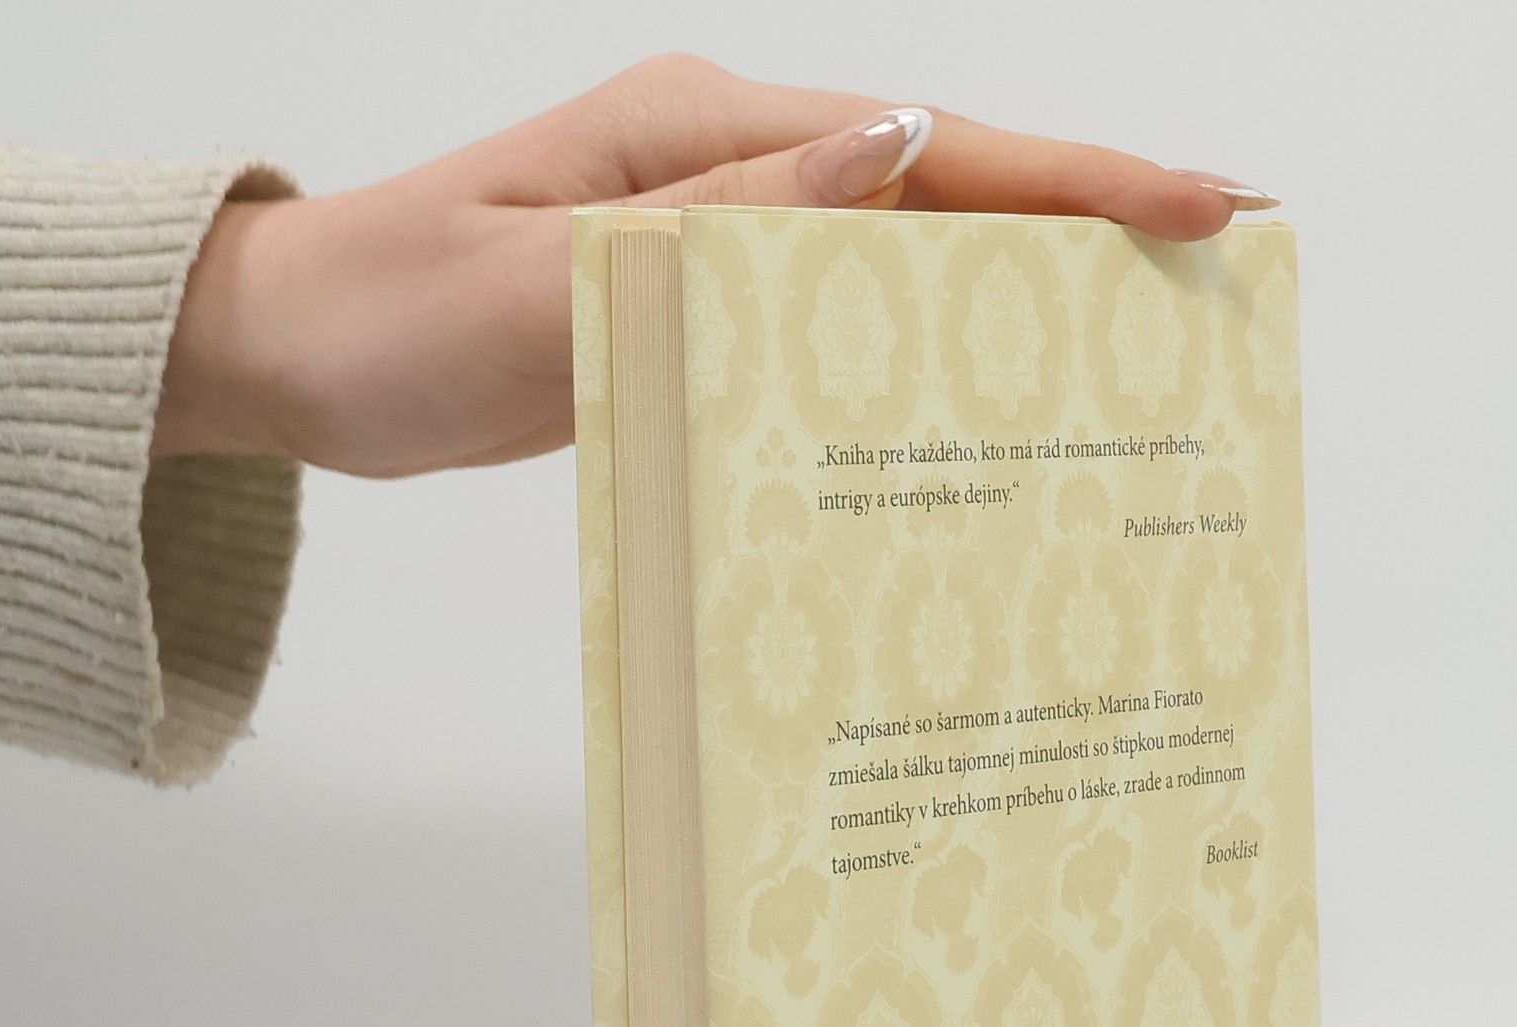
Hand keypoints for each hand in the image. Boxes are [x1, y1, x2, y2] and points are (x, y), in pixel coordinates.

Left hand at [152, 56, 1277, 478]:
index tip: (1205, 201)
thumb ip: (715, 223)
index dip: (1079, 178)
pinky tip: (978, 400)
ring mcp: (720, 236)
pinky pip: (841, 324)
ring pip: (906, 262)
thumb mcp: (546, 271)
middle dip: (1089, 229)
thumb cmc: (392, 312)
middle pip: (950, 194)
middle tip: (1216, 279)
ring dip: (1016, 296)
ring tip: (1136, 351)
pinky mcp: (702, 306)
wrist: (300, 353)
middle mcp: (733, 173)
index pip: (935, 148)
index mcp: (708, 135)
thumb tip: (889, 153)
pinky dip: (920, 354)